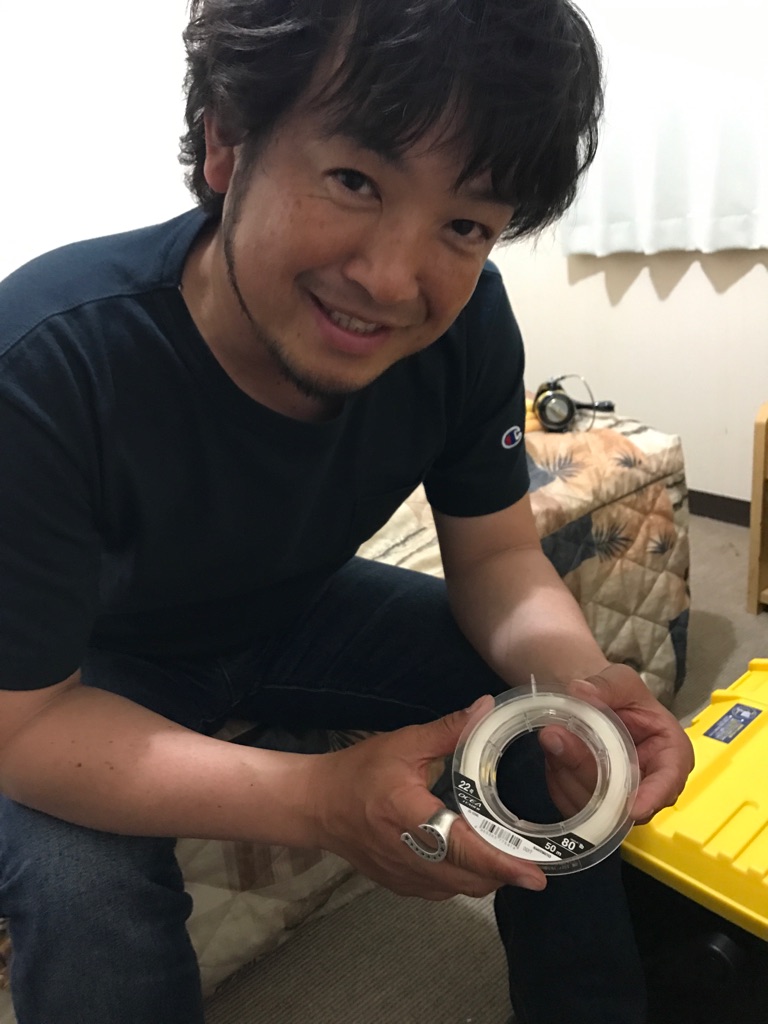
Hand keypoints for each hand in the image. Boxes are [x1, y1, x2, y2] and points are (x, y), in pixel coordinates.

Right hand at [311, 696, 546, 900]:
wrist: (316, 805)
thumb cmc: (358, 771)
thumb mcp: (403, 744)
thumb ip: (447, 730)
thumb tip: (485, 708)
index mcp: (409, 816)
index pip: (463, 848)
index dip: (501, 864)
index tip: (535, 874)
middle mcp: (408, 855)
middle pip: (469, 879)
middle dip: (504, 873)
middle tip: (530, 856)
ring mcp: (402, 876)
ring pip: (458, 889)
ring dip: (485, 878)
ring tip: (504, 855)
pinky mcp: (398, 885)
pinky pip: (442, 891)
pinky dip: (462, 880)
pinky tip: (468, 858)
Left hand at [551, 663, 694, 824]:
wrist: (597, 705)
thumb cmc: (620, 694)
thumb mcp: (620, 679)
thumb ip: (605, 685)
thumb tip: (580, 691)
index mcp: (670, 753)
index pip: (670, 781)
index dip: (653, 796)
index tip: (633, 806)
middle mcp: (650, 783)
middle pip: (623, 798)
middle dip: (585, 770)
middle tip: (554, 736)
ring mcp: (621, 798)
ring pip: (594, 805)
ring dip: (565, 771)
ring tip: (552, 736)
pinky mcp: (593, 805)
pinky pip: (572, 804)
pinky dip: (557, 779)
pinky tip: (553, 754)